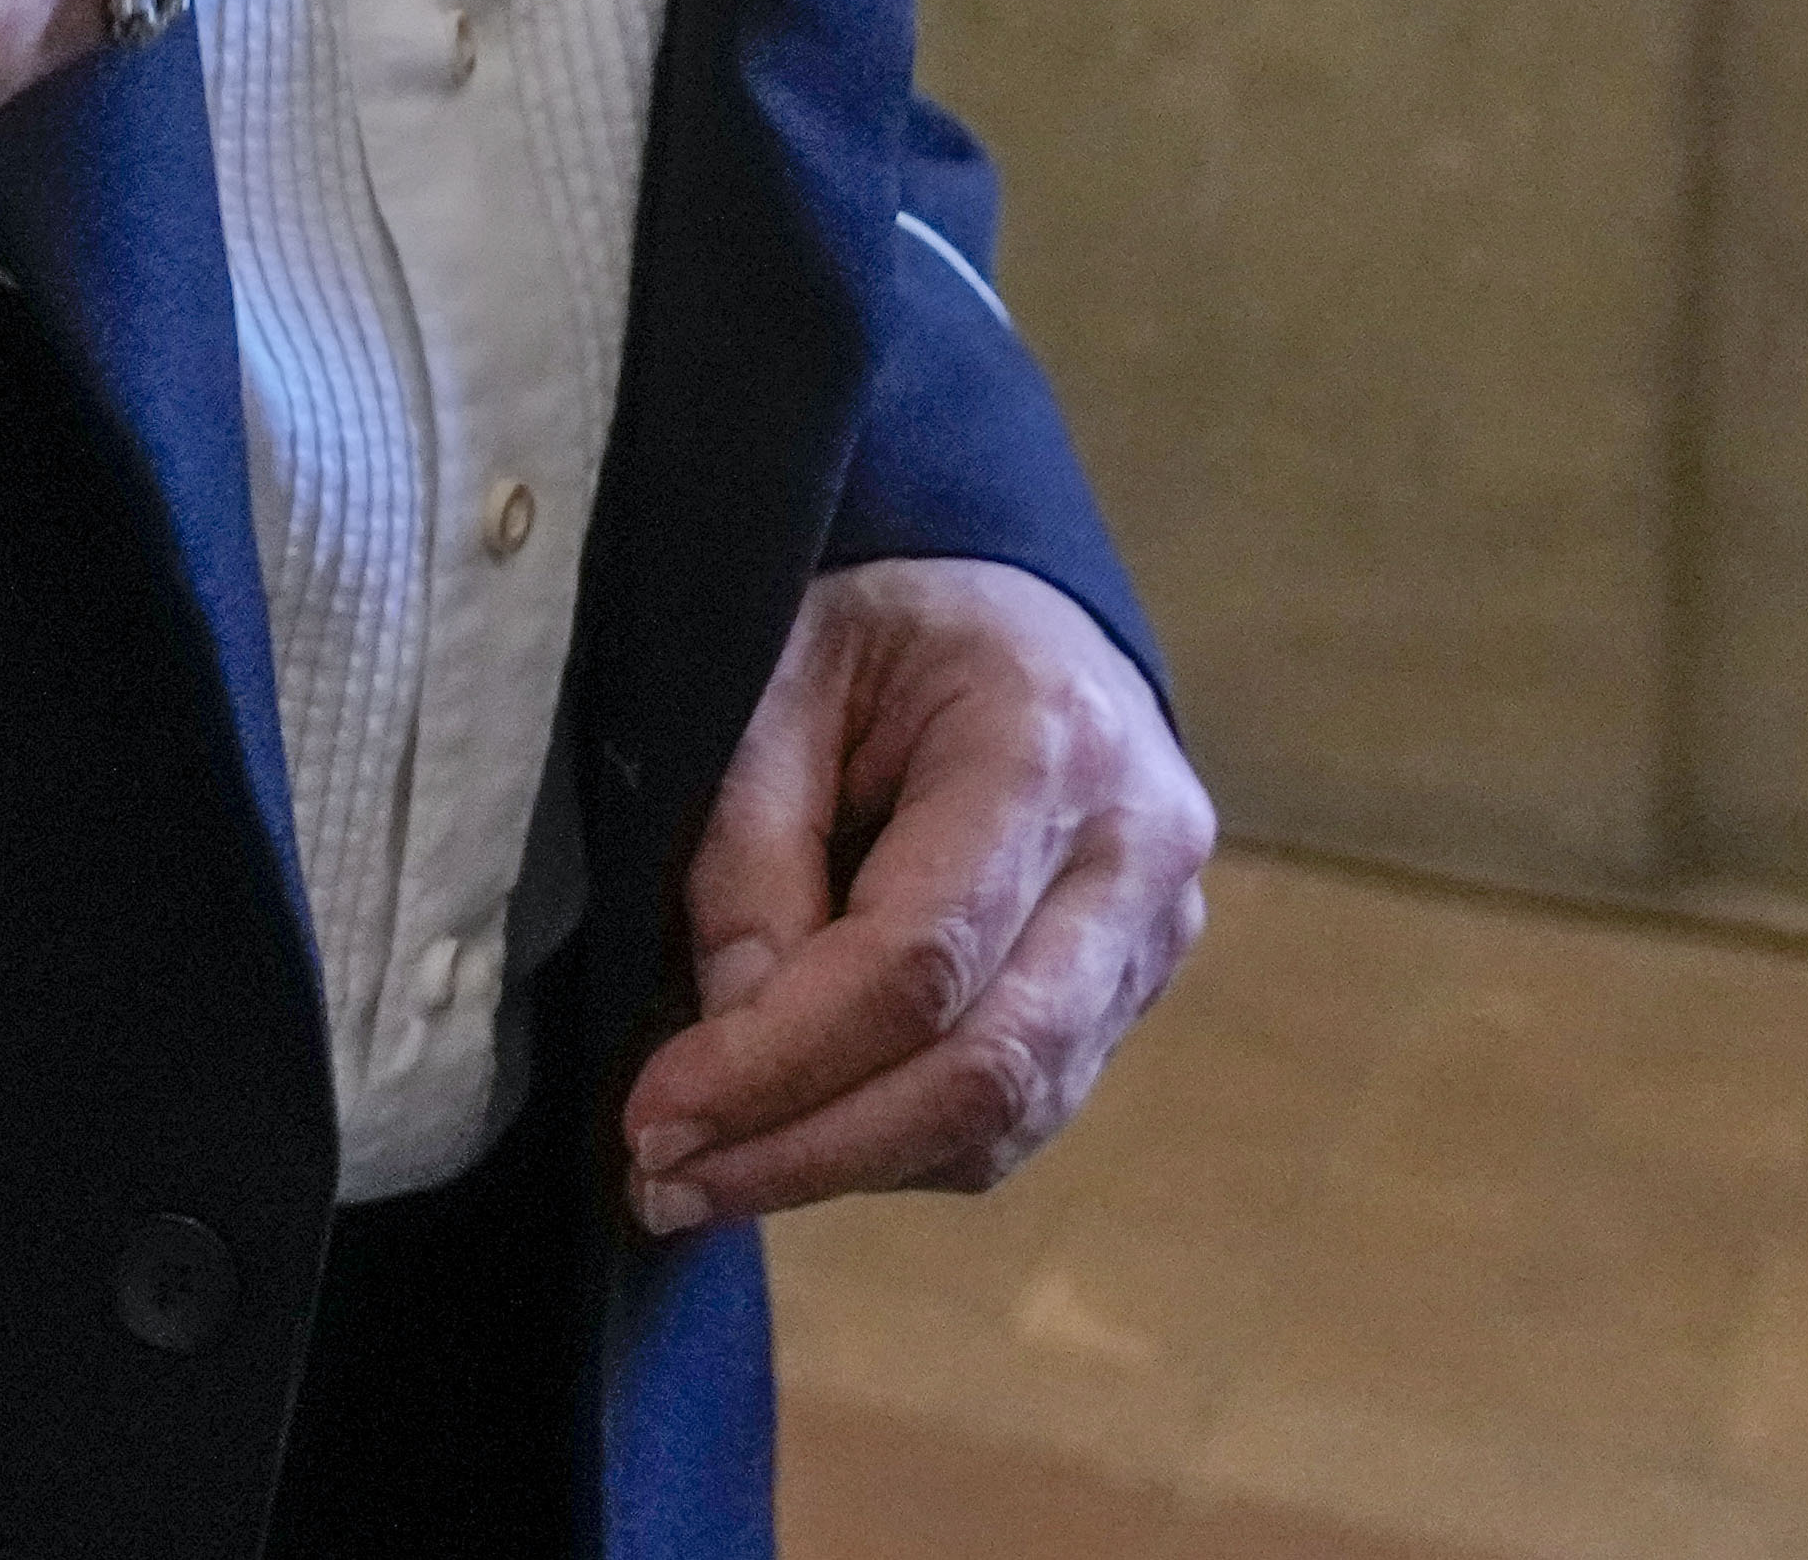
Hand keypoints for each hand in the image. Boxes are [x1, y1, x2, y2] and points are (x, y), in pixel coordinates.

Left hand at [620, 558, 1214, 1232]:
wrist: (1012, 621)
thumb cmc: (877, 636)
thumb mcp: (777, 682)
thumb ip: (751, 847)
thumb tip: (734, 1031)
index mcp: (1048, 741)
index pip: (918, 959)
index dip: (778, 1061)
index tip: (652, 1119)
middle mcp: (1135, 852)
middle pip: (980, 1068)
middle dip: (809, 1151)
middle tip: (662, 1186)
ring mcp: (1155, 935)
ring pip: (1007, 1118)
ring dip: (845, 1168)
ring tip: (706, 1175)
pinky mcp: (1134, 994)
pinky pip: (1018, 1114)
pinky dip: (899, 1146)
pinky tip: (801, 1130)